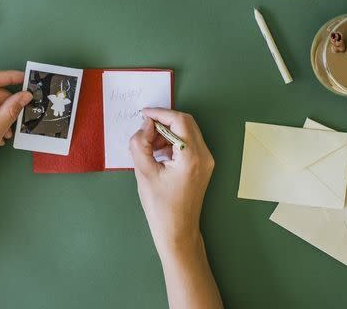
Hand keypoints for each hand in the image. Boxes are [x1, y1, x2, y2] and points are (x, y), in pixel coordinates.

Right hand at [130, 108, 214, 255]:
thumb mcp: (144, 172)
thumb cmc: (161, 207)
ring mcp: (206, 161)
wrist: (177, 232)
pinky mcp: (203, 166)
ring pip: (187, 132)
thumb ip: (140, 144)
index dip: (160, 114)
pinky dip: (173, 142)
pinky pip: (188, 144)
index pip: (179, 121)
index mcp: (192, 156)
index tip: (144, 115)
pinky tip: (158, 154)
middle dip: (163, 122)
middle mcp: (204, 156)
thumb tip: (145, 126)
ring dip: (167, 133)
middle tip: (144, 131)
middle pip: (186, 123)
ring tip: (148, 147)